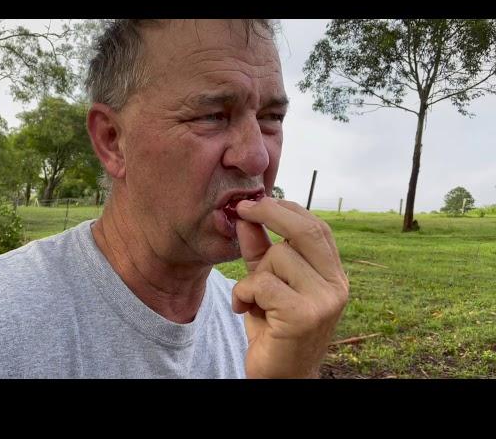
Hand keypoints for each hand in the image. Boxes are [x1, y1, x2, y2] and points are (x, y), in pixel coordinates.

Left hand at [232, 197, 348, 378]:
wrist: (279, 376)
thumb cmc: (273, 328)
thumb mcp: (264, 283)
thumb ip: (258, 251)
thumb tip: (246, 216)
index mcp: (334, 275)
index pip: (316, 227)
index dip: (286, 209)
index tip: (256, 201)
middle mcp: (337, 286)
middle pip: (305, 231)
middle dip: (269, 213)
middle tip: (242, 209)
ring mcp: (325, 301)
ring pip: (278, 256)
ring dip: (253, 275)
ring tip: (252, 300)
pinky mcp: (305, 316)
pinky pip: (264, 283)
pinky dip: (244, 293)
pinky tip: (244, 309)